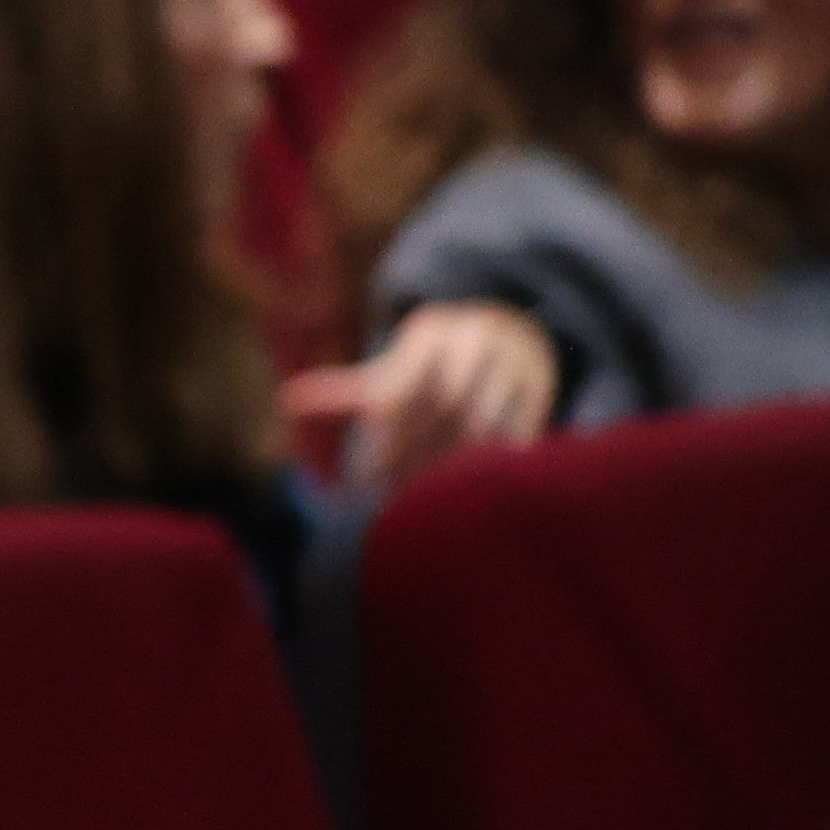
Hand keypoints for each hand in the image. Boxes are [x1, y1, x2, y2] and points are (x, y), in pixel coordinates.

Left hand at [281, 302, 562, 488]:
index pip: (402, 391)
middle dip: (417, 454)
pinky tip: (470, 492)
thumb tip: (287, 397)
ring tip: (427, 499)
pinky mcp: (541, 388)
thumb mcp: (393, 366)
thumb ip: (347, 388)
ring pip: (483, 422)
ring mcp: (513, 363)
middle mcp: (475, 343)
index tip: (365, 478)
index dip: (384, 438)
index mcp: (431, 336)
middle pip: (444, 407)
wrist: (508, 330)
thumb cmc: (431, 362)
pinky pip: (518, 433)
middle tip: (394, 497)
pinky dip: (494, 463)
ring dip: (454, 463)